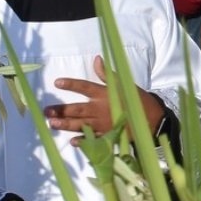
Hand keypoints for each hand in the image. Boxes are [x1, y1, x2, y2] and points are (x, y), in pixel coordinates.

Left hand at [47, 56, 164, 142]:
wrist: (153, 119)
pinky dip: (83, 141)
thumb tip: (97, 59)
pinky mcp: (108, 135)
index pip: (85, 87)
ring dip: (66, 125)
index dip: (71, 84)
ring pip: (80, 124)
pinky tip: (72, 141)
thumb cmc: (136, 100)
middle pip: (77, 109)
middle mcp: (101, 109)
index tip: (57, 82)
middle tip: (47, 111)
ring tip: (52, 124)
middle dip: (61, 110)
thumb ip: (107, 74)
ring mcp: (103, 124)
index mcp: (104, 94)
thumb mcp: (123, 84)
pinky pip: (93, 139)